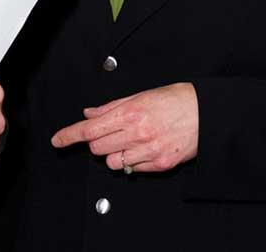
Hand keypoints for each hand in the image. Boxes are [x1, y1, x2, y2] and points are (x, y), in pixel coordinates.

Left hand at [50, 82, 197, 173]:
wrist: (207, 113)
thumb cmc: (177, 99)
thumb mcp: (142, 95)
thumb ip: (112, 107)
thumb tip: (90, 114)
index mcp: (131, 113)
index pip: (90, 129)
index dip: (70, 135)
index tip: (58, 140)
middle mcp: (137, 133)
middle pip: (98, 148)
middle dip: (97, 142)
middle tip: (110, 133)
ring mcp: (149, 151)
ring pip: (113, 162)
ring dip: (114, 153)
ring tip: (130, 141)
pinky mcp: (160, 164)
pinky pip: (133, 169)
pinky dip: (132, 161)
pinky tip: (144, 148)